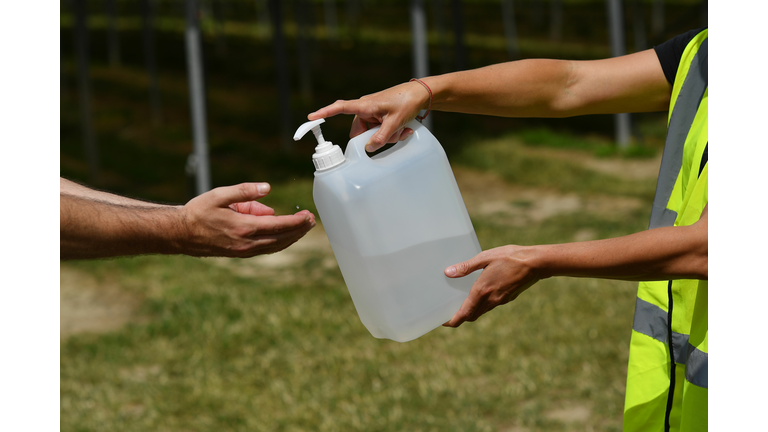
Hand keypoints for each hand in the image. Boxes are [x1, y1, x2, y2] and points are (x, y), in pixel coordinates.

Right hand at [180, 183, 315, 257]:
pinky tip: (285, 236)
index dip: (296, 221)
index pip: (278, 225)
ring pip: (275, 246)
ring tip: (303, 228)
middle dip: (298, 229)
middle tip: (311, 220)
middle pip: (281, 238)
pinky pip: (266, 249)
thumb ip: (244, 191)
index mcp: (243, 227)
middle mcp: (247, 243)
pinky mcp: (241, 253)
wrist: (180, 234)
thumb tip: (267, 188)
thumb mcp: (219, 194)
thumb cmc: (199, 212)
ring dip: (291, 237)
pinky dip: (279, 242)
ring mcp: (244, 251)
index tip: (308, 215)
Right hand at [307, 81, 430, 151]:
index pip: (340, 108)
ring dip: (386, 136)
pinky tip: (404, 129)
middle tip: (395, 135)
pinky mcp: (379, 115)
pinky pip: (379, 129)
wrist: (421, 93)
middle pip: (360, 131)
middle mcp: (365, 108)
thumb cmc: (407, 101)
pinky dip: (390, 132)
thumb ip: (382, 137)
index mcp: (365, 105)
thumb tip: (368, 148)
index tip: (311, 116)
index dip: (325, 113)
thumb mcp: (395, 122)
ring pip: (371, 133)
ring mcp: (372, 112)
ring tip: (403, 130)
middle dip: (375, 138)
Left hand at [443, 245, 543, 326]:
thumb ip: (466, 267)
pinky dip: (482, 304)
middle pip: (471, 315)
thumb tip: (448, 272)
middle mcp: (491, 300)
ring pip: (481, 311)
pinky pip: (491, 305)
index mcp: (482, 291)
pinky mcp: (508, 298)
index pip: (464, 313)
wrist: (536, 263)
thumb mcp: (485, 257)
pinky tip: (480, 293)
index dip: (452, 321)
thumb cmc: (510, 257)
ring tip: (461, 303)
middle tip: (449, 313)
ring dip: (471, 311)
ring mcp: (500, 300)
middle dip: (460, 317)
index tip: (443, 322)